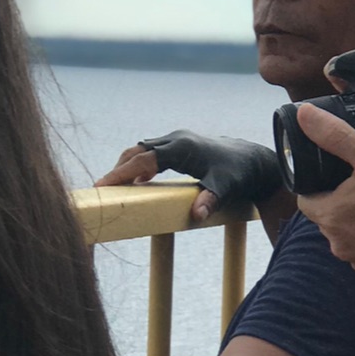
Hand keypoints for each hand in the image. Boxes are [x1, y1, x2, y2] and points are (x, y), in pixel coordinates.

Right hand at [95, 133, 280, 223]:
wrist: (253, 160)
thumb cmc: (238, 175)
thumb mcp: (224, 190)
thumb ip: (209, 201)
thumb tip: (197, 216)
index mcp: (182, 148)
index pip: (142, 159)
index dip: (121, 172)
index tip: (102, 185)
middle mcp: (176, 139)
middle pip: (137, 152)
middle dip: (118, 170)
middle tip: (101, 190)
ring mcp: (177, 140)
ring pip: (142, 150)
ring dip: (128, 167)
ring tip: (115, 188)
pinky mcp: (179, 145)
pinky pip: (152, 152)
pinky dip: (140, 165)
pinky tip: (138, 182)